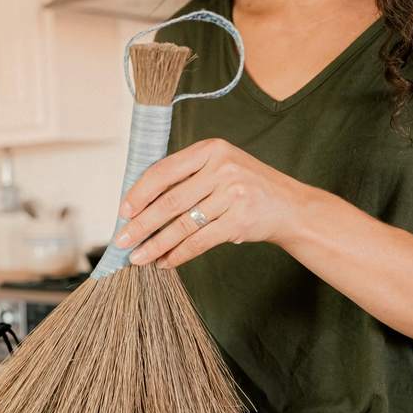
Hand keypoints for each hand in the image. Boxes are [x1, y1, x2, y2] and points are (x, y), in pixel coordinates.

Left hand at [115, 138, 313, 267]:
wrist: (290, 207)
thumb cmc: (245, 188)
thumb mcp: (219, 169)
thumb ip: (185, 179)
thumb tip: (140, 205)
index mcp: (210, 149)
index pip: (164, 170)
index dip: (139, 193)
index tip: (123, 211)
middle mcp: (222, 168)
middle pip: (170, 200)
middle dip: (141, 224)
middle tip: (122, 240)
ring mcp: (233, 194)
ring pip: (182, 225)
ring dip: (155, 244)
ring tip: (137, 257)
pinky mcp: (239, 221)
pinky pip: (198, 241)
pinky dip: (178, 255)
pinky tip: (163, 262)